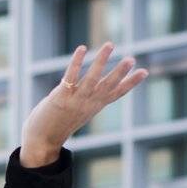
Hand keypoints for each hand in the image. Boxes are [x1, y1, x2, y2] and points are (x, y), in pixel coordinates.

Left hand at [20, 42, 148, 167]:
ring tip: (110, 45)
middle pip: (108, 86)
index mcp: (94, 106)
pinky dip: (77, 62)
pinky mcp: (60, 97)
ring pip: (92, 78)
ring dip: (101, 61)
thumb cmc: (57, 126)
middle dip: (120, 72)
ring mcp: (75, 101)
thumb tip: (92, 90)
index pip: (116, 93)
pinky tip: (82, 48)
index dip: (131, 83)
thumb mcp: (77, 113)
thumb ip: (85, 100)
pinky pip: (71, 76)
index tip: (145, 71)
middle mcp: (87, 103)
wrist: (41, 142)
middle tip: (132, 58)